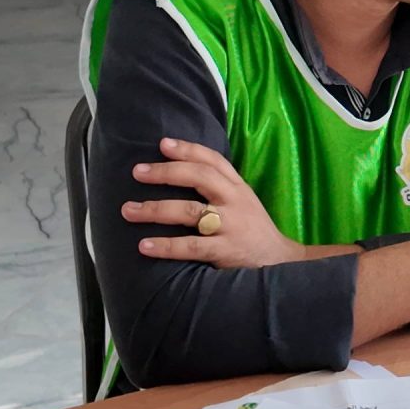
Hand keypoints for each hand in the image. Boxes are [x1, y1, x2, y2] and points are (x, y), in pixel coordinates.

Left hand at [127, 137, 322, 268]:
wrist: (281, 265)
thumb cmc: (252, 231)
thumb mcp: (243, 201)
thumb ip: (220, 186)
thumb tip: (179, 170)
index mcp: (238, 187)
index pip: (213, 160)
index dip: (188, 149)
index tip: (162, 144)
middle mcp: (235, 201)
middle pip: (199, 177)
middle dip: (165, 172)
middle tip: (137, 172)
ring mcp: (231, 226)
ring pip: (189, 211)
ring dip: (155, 209)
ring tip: (129, 210)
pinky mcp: (226, 251)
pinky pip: (191, 246)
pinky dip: (166, 246)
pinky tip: (144, 246)